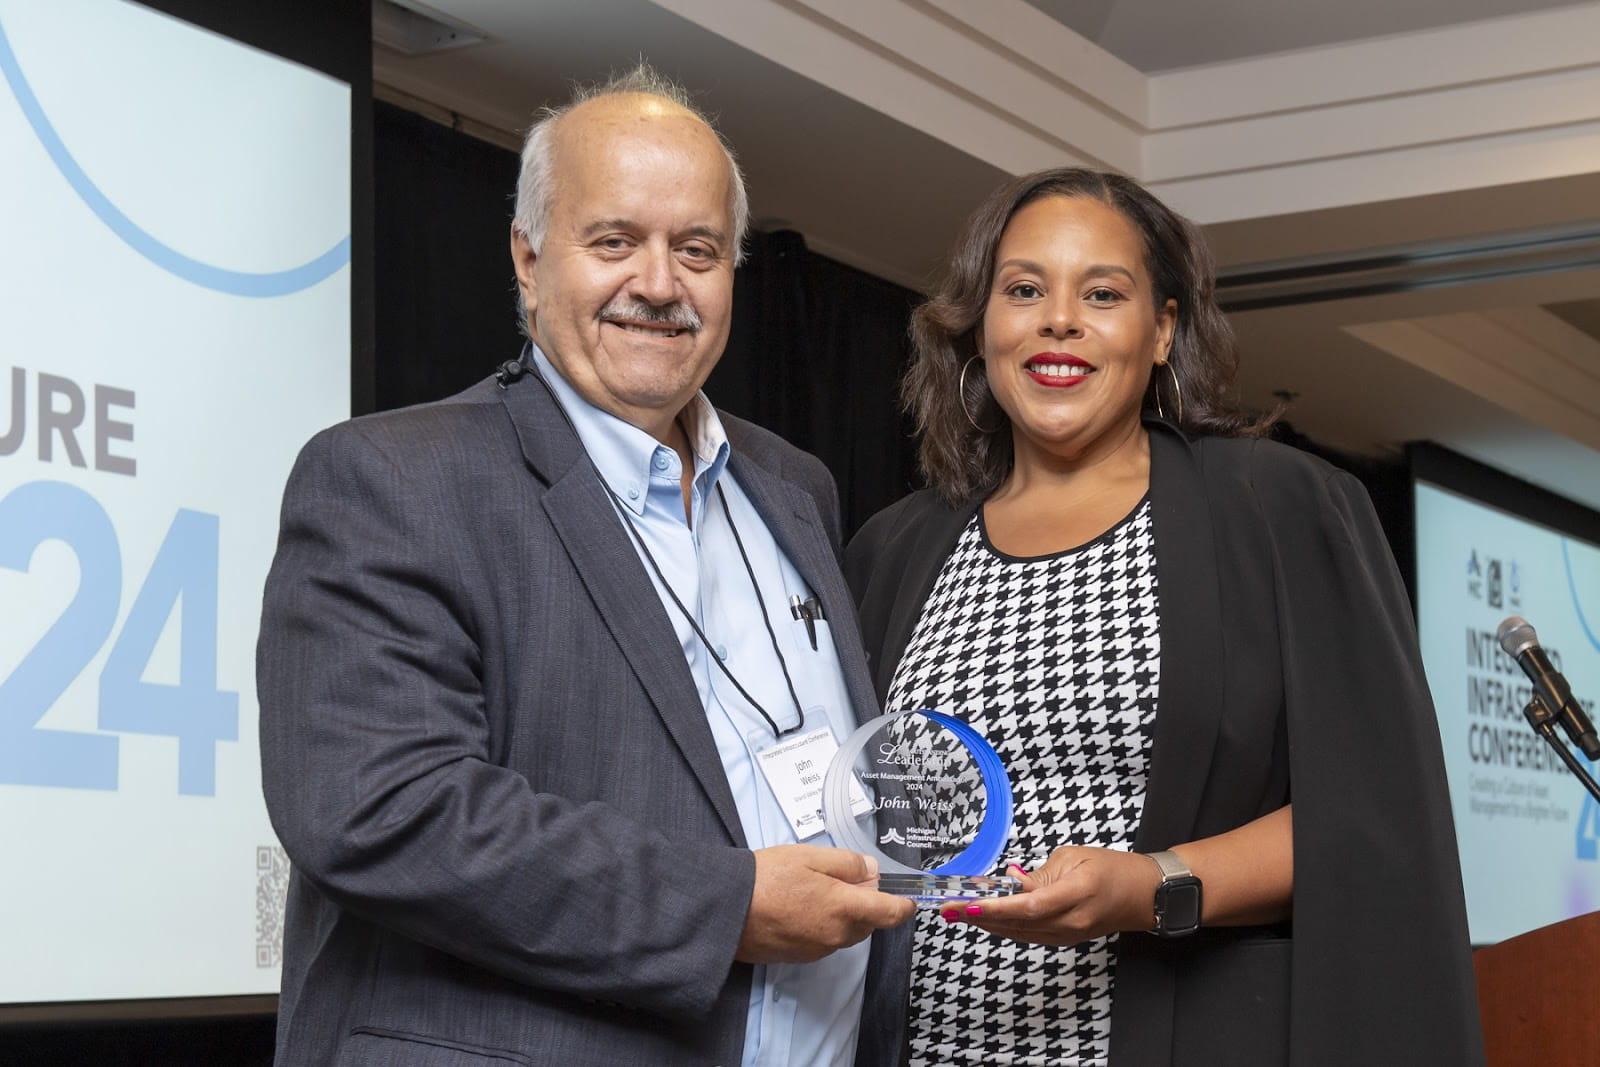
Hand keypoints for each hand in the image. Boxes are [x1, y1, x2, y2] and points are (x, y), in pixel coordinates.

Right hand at [735, 845, 915, 963]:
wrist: (726, 910)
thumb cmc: (766, 878)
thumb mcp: (811, 856)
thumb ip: (848, 863)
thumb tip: (872, 872)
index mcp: (844, 908)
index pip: (890, 913)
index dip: (904, 904)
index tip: (908, 897)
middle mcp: (836, 935)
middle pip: (868, 922)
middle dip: (865, 902)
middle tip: (842, 876)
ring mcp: (818, 950)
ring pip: (846, 932)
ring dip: (843, 914)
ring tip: (813, 888)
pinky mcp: (801, 957)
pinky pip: (825, 940)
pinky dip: (823, 924)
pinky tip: (800, 906)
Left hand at [940, 847, 1158, 946]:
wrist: (1142, 896)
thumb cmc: (1112, 870)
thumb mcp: (1073, 858)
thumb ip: (1039, 874)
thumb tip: (1009, 882)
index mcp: (1076, 894)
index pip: (1029, 906)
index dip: (997, 907)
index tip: (970, 904)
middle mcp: (1070, 921)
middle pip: (1017, 923)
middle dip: (979, 916)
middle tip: (949, 908)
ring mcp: (1068, 935)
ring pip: (1019, 933)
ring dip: (987, 923)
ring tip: (958, 914)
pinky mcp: (1064, 940)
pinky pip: (1028, 935)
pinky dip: (1004, 927)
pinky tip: (985, 918)